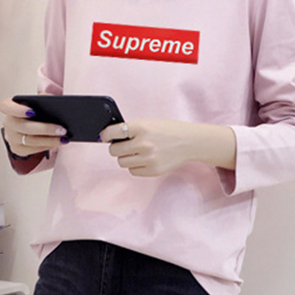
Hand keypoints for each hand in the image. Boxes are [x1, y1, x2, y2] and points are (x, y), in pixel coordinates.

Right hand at [0, 98, 65, 154]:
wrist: (24, 129)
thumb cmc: (31, 112)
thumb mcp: (34, 103)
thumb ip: (41, 99)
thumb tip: (56, 102)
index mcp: (8, 108)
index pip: (6, 107)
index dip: (17, 110)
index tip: (33, 111)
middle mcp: (8, 123)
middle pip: (25, 128)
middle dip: (45, 129)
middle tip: (62, 129)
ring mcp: (11, 138)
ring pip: (31, 141)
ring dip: (50, 140)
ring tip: (64, 138)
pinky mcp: (18, 149)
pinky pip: (34, 149)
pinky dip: (48, 146)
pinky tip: (58, 142)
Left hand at [100, 119, 236, 176]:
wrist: (189, 141)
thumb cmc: (167, 131)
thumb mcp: (149, 123)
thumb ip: (131, 129)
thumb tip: (108, 138)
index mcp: (141, 127)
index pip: (113, 133)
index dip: (106, 135)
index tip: (104, 137)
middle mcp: (143, 143)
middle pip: (114, 151)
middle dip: (116, 148)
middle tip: (124, 145)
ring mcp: (148, 159)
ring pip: (122, 162)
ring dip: (126, 158)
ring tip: (136, 152)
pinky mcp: (152, 170)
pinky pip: (132, 171)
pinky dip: (135, 166)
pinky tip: (144, 159)